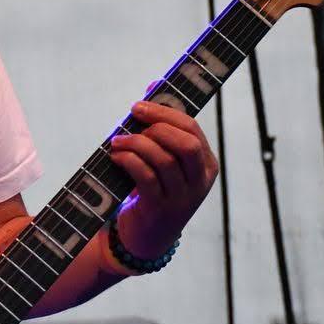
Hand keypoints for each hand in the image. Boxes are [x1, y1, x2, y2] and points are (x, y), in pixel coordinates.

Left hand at [108, 97, 219, 260]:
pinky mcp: (160, 210)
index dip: (165, 112)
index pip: (192, 130)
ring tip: (117, 141)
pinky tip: (116, 156)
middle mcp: (200, 183)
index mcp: (206, 166)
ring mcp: (182, 199)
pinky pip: (147, 177)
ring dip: (137, 143)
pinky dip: (129, 161)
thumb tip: (154, 85)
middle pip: (186, 143)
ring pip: (164, 159)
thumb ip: (161, 126)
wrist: (147, 239)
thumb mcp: (162, 161)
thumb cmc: (154, 191)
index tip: (138, 106)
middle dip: (156, 124)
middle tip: (131, 119)